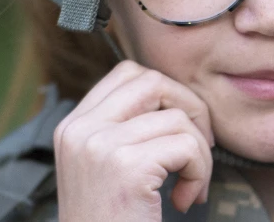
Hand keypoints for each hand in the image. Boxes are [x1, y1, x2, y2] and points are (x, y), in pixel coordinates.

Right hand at [54, 60, 214, 221]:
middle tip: (198, 149)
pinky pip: (187, 147)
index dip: (166, 93)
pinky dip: (199, 173)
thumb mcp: (105, 169)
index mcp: (73, 126)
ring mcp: (100, 145)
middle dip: (190, 109)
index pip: (127, 74)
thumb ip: (125, 129)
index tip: (179, 129)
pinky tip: (185, 199)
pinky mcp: (125, 167)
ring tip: (190, 186)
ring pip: (178, 117)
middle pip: (153, 81)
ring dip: (199, 153)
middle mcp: (80, 130)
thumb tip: (176, 98)